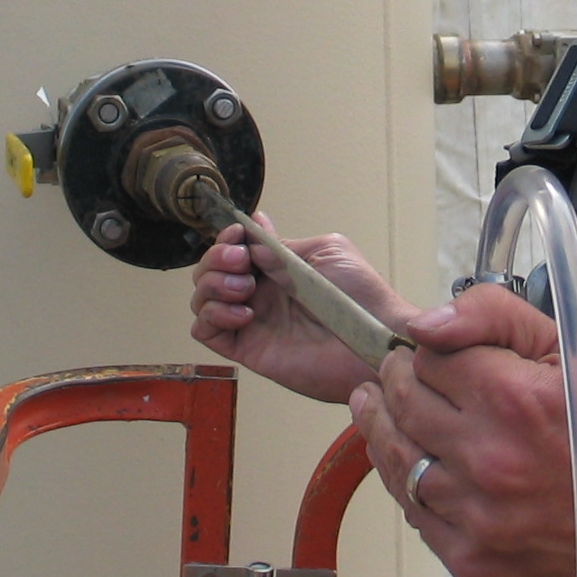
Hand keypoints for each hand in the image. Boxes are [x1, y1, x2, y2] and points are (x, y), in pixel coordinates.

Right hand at [188, 217, 417, 403]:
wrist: (374, 340)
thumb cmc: (362, 296)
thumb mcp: (326, 252)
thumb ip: (283, 245)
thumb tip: (253, 227)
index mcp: (277, 267)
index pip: (233, 248)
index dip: (227, 238)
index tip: (238, 236)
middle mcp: (260, 293)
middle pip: (209, 270)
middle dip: (216, 259)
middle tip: (241, 263)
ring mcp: (252, 321)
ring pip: (202, 299)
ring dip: (213, 286)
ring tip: (245, 289)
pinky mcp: (248, 349)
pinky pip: (206, 333)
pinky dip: (213, 316)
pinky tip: (245, 314)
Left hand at [348, 286, 576, 576]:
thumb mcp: (570, 354)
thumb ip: (494, 316)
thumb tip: (425, 324)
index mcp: (513, 398)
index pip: (425, 357)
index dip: (426, 352)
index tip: (431, 357)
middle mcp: (489, 459)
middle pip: (402, 404)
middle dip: (398, 384)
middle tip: (401, 380)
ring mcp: (477, 516)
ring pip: (397, 460)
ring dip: (392, 433)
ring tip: (393, 417)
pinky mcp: (471, 561)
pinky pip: (414, 514)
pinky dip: (412, 488)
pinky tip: (423, 470)